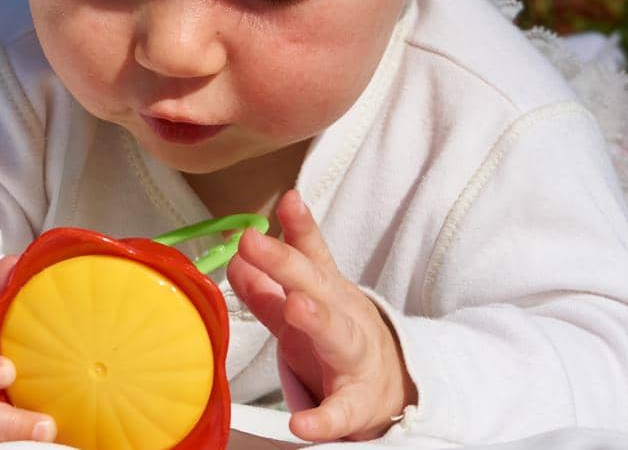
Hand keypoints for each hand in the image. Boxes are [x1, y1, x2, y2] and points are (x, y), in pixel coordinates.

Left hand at [227, 190, 416, 441]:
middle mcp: (343, 317)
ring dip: (317, 320)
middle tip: (253, 243)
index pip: (310, 255)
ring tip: (295, 307)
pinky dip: (323, 420)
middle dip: (287, 264)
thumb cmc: (341, 339)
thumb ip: (271, 282)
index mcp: (329, 292)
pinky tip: (301, 426)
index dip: (297, 228)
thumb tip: (237, 254)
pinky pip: (340, 412)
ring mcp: (354, 359)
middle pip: (317, 286)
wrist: (390, 390)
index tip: (284, 201)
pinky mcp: (357, 403)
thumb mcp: (309, 303)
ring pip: (338, 337)